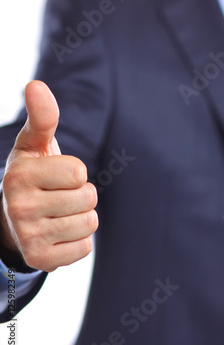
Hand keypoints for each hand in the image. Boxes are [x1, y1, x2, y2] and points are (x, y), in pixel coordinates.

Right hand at [1, 81, 97, 271]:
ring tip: (59, 214)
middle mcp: (19, 207)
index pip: (78, 172)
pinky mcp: (40, 260)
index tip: (55, 176)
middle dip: (80, 194)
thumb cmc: (33, 174)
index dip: (74, 172)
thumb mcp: (35, 144)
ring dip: (81, 216)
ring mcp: (28, 237)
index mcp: (19, 175)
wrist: (13, 218)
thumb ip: (42, 116)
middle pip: (88, 197)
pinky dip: (78, 240)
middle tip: (58, 196)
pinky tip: (58, 234)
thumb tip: (35, 84)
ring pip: (89, 222)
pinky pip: (84, 247)